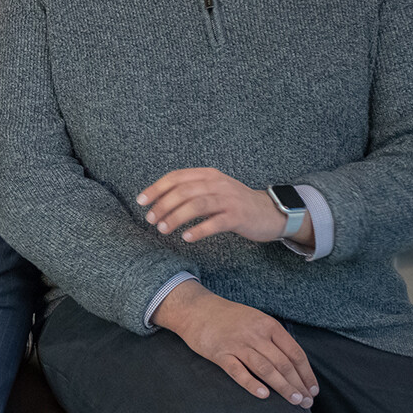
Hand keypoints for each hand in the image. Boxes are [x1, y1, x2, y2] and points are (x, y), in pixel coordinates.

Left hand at [136, 167, 308, 248]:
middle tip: (151, 220)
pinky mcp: (238, 216)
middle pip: (183, 191)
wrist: (270, 212)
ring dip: (176, 217)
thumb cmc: (234, 203)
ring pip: (196, 205)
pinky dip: (198, 230)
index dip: (156, 188)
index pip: (176, 177)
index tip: (141, 202)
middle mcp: (218, 183)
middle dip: (163, 205)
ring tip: (163, 229)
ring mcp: (229, 199)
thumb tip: (157, 200)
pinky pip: (214, 223)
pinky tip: (186, 237)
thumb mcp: (213, 189)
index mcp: (208, 175)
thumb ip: (190, 190)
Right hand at [154, 281, 317, 407]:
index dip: (306, 373)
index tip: (312, 390)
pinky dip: (252, 384)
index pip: (295, 353)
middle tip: (306, 403)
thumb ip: (273, 338)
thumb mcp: (256, 319)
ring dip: (283, 387)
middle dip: (298, 384)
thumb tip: (292, 363)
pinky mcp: (220, 354)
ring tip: (294, 401)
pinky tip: (264, 396)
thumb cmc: (228, 317)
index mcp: (268, 325)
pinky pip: (238, 371)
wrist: (195, 309)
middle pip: (283, 363)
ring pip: (266, 369)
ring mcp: (237, 344)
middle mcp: (256, 334)